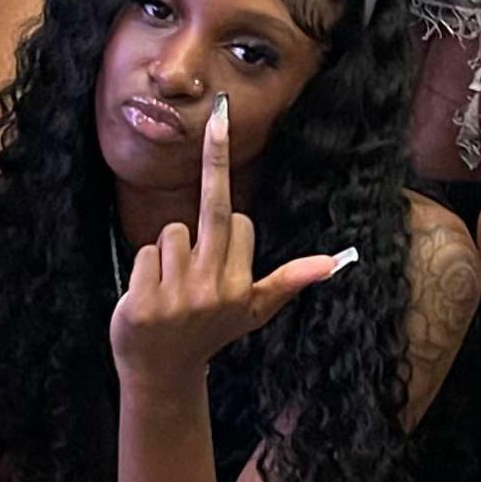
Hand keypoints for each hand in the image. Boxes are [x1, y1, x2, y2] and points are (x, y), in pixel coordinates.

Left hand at [110, 99, 344, 389]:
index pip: (238, 222)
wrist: (162, 374)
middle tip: (219, 108)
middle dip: (217, 155)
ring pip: (171, 231)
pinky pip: (146, 251)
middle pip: (214, 207)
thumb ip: (290, 281)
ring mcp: (177, 297)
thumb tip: (337, 262)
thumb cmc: (210, 333)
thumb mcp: (254, 311)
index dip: (227, 232)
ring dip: (168, 253)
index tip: (224, 242)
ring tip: (170, 288)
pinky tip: (151, 297)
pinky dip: (146, 268)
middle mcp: (213, 290)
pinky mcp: (143, 301)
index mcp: (241, 287)